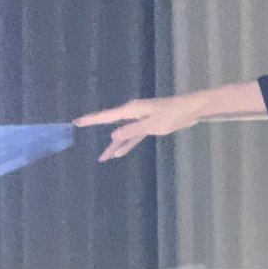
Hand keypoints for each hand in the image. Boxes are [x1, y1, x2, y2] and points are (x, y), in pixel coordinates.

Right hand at [73, 93, 209, 161]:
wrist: (191, 110)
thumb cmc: (172, 115)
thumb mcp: (151, 125)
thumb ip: (131, 132)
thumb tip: (112, 136)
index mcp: (131, 110)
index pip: (107, 116)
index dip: (91, 120)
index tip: (76, 121)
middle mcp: (133, 113)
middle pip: (111, 123)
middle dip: (97, 128)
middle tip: (78, 128)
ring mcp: (141, 119)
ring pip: (123, 134)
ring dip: (114, 145)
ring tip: (102, 158)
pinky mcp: (149, 125)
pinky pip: (134, 136)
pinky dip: (127, 144)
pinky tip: (120, 153)